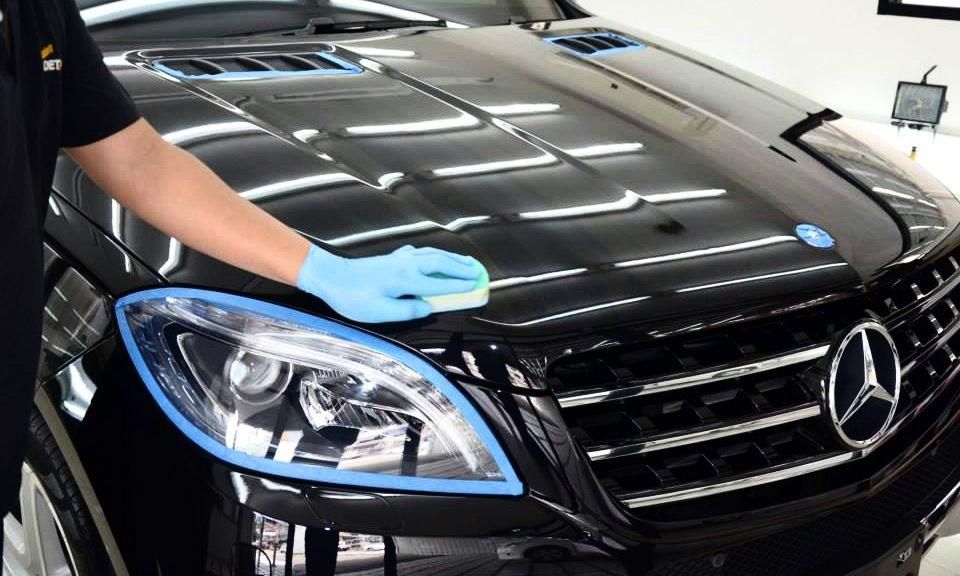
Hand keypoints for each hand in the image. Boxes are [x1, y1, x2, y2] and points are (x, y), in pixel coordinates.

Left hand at [297, 244, 484, 322]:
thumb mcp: (379, 312)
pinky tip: (434, 257)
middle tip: (479, 273)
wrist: (329, 275)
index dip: (459, 287)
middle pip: (441, 264)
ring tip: (466, 263)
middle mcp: (406, 265)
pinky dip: (434, 254)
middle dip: (461, 269)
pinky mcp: (392, 257)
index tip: (477, 288)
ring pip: (432, 255)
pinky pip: (420, 252)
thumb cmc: (352, 297)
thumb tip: (428, 307)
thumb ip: (407, 310)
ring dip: (451, 259)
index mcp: (405, 281)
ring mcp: (399, 258)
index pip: (439, 284)